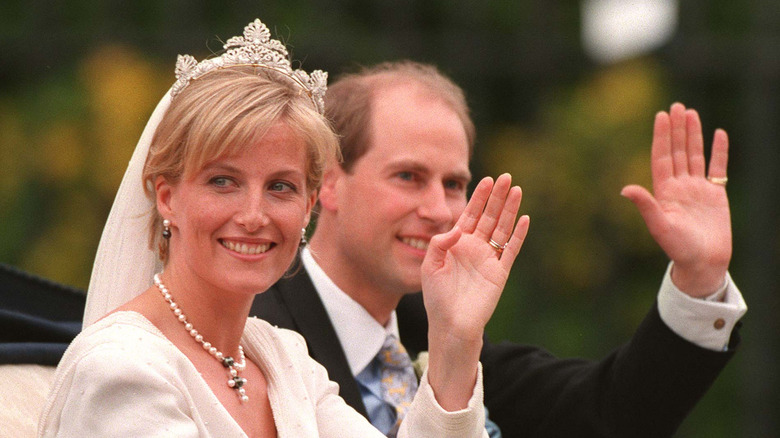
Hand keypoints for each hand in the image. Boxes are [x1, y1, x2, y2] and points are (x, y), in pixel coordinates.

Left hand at [421, 173, 529, 339]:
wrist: (451, 324)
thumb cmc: (437, 297)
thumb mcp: (430, 266)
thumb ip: (439, 243)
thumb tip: (458, 228)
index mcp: (457, 243)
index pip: (471, 214)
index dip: (479, 197)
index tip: (487, 180)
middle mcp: (475, 247)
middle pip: (489, 216)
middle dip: (497, 197)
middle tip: (507, 177)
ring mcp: (489, 259)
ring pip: (502, 228)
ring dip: (510, 210)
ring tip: (517, 190)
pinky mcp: (500, 272)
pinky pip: (511, 250)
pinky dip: (518, 235)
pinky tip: (524, 219)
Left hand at [621, 103, 730, 296]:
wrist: (703, 263)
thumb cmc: (678, 248)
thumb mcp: (659, 226)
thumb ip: (645, 205)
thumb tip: (625, 189)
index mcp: (663, 191)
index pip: (662, 157)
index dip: (661, 137)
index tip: (660, 116)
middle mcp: (679, 186)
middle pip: (677, 151)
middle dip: (676, 129)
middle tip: (675, 106)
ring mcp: (697, 189)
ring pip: (695, 155)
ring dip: (693, 135)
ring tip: (690, 113)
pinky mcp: (716, 195)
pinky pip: (718, 168)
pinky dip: (719, 151)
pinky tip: (719, 134)